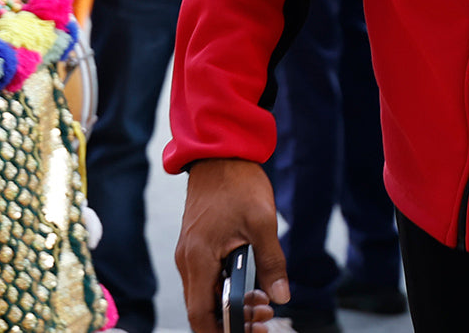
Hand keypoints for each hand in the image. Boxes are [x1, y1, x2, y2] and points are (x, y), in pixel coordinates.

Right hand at [175, 158, 287, 332]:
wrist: (221, 152)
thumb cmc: (238, 182)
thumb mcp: (262, 222)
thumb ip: (271, 262)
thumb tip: (281, 296)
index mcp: (198, 258)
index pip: (200, 314)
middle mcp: (187, 260)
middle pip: (202, 309)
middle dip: (232, 321)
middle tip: (264, 318)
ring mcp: (189, 252)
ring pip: (206, 294)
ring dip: (231, 305)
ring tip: (263, 303)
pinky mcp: (196, 245)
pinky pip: (207, 277)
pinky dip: (226, 288)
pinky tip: (250, 285)